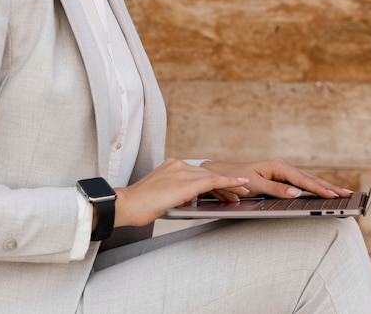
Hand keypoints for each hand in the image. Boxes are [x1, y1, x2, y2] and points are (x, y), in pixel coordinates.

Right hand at [113, 158, 249, 227]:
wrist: (128, 205)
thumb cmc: (140, 205)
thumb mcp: (160, 193)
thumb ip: (175, 191)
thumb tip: (189, 199)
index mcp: (171, 165)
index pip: (198, 172)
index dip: (213, 181)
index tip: (224, 188)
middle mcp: (177, 165)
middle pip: (207, 174)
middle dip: (224, 184)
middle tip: (238, 192)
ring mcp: (181, 172)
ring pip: (212, 177)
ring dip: (229, 185)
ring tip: (242, 192)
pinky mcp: (186, 183)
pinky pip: (212, 181)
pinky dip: (228, 183)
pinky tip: (240, 185)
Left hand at [201, 158, 353, 200]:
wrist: (227, 173)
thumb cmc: (239, 179)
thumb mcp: (255, 185)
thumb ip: (275, 189)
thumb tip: (295, 192)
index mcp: (278, 166)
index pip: (302, 180)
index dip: (319, 189)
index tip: (333, 195)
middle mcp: (283, 166)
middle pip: (310, 178)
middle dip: (329, 187)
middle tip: (348, 195)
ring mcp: (284, 171)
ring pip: (309, 179)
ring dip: (326, 186)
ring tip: (344, 193)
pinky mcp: (284, 176)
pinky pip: (303, 182)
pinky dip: (316, 186)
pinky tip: (326, 191)